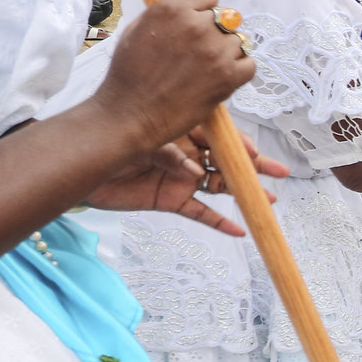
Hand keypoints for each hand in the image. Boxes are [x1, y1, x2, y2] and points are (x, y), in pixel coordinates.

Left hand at [84, 127, 287, 233]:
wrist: (81, 167)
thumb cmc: (110, 143)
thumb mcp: (144, 141)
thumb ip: (171, 154)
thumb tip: (193, 171)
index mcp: (183, 131)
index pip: (220, 137)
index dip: (240, 146)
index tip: (255, 154)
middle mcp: (188, 153)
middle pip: (227, 161)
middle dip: (254, 168)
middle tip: (280, 172)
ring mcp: (182, 178)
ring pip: (220, 187)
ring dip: (243, 194)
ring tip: (268, 201)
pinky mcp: (171, 201)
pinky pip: (200, 213)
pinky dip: (219, 223)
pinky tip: (239, 230)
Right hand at [92, 0, 254, 151]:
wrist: (132, 114)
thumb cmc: (129, 75)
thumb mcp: (137, 30)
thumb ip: (166, 14)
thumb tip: (189, 8)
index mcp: (172, 9)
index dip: (203, 9)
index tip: (196, 22)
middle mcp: (197, 26)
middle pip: (224, 17)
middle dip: (214, 32)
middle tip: (199, 51)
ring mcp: (216, 51)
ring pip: (239, 40)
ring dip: (228, 51)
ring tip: (208, 67)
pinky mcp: (229, 77)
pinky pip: (250, 64)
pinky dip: (240, 70)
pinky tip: (223, 77)